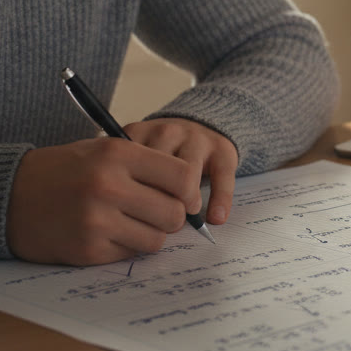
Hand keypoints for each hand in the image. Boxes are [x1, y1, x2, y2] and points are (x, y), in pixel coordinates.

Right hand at [6, 137, 202, 264]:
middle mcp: (109, 185)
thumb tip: (191, 193)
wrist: (7, 196)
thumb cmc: (62, 171)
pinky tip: (106, 233)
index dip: (189, 190)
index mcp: (117, 153)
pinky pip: (130, 254)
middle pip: (175, 214)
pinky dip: (125, 247)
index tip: (184, 196)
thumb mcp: (101, 149)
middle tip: (156, 212)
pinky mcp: (88, 249)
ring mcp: (97, 220)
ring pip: (157, 240)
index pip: (182, 177)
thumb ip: (145, 164)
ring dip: (149, 234)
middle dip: (172, 217)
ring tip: (129, 222)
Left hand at [122, 117, 237, 225]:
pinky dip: (220, 200)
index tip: (135, 218)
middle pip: (157, 173)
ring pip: (187, 174)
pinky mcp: (222, 148)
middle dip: (158, 203)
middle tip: (161, 224)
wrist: (199, 126)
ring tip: (186, 217)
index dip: (132, 199)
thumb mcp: (137, 158)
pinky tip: (215, 218)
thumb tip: (128, 224)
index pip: (128, 169)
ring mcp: (196, 138)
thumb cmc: (161, 155)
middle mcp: (166, 132)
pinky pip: (221, 177)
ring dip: (187, 202)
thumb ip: (129, 180)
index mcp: (138, 135)